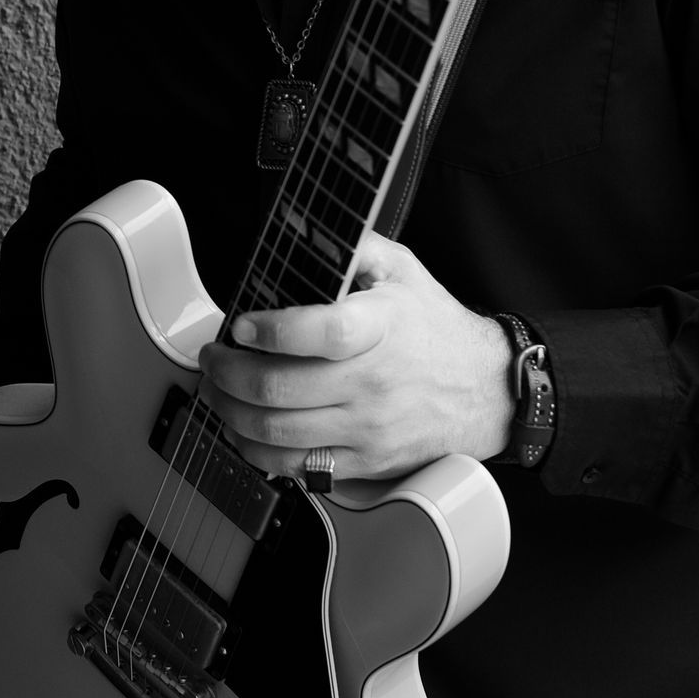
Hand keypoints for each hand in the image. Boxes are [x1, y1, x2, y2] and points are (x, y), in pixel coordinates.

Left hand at [197, 234, 515, 481]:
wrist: (485, 389)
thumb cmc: (435, 328)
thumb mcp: (402, 269)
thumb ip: (354, 245)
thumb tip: (305, 229)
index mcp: (380, 328)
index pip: (319, 332)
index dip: (270, 329)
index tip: (240, 324)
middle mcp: (372, 383)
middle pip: (280, 388)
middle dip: (227, 373)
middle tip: (212, 359)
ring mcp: (368, 428)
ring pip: (278, 433)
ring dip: (230, 413)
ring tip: (217, 392)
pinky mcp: (365, 463)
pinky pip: (298, 468)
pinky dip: (258, 451)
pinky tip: (244, 429)